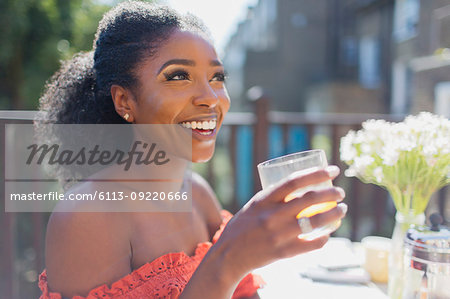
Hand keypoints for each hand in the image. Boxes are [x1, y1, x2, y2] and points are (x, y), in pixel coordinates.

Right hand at [215, 165, 346, 276]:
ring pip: (316, 221)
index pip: (294, 181)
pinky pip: (312, 244)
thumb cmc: (242, 226)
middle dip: (332, 193)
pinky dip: (324, 237)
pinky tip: (329, 232)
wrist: (229, 255)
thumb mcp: (254, 205)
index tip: (332, 170)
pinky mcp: (284, 252)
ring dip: (335, 214)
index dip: (317, 173)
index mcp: (264, 200)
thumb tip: (299, 187)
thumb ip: (274, 198)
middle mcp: (272, 215)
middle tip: (340, 193)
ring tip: (342, 210)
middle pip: (310, 199)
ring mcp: (279, 235)